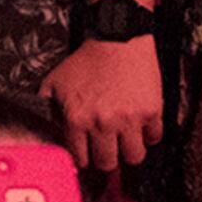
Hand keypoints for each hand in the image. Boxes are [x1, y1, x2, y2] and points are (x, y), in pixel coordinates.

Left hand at [43, 34, 164, 173]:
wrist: (117, 37)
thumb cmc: (87, 59)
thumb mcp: (55, 82)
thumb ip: (48, 108)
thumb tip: (47, 130)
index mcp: (77, 119)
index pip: (80, 159)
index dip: (84, 160)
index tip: (88, 158)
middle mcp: (103, 123)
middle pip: (107, 164)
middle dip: (106, 161)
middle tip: (108, 154)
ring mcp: (129, 119)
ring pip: (133, 157)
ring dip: (129, 153)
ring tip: (125, 144)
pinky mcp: (151, 111)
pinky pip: (154, 137)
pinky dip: (150, 136)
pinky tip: (142, 129)